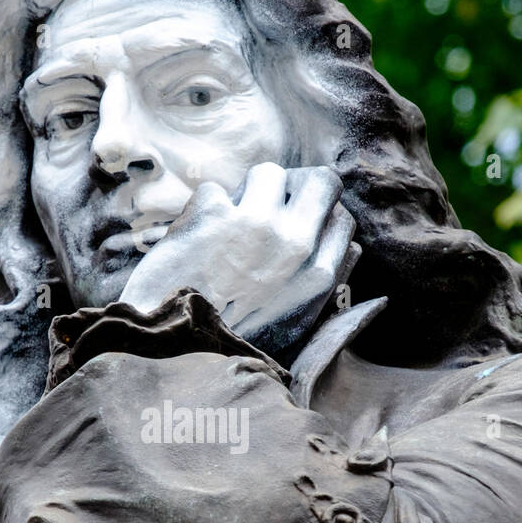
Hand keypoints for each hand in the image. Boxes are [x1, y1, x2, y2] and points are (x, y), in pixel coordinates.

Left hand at [119, 163, 356, 348]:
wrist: (171, 349)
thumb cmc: (228, 341)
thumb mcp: (294, 326)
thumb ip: (322, 284)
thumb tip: (350, 247)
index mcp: (317, 277)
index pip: (342, 219)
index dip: (318, 214)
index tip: (297, 219)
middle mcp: (292, 245)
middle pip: (320, 181)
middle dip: (297, 185)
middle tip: (273, 200)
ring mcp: (253, 225)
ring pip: (269, 173)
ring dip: (249, 192)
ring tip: (228, 223)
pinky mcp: (212, 214)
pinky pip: (216, 190)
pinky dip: (204, 210)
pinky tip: (193, 238)